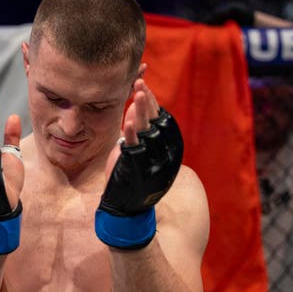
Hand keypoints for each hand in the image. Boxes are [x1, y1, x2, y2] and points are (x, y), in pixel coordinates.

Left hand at [101, 74, 183, 215]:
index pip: (160, 119)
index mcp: (166, 148)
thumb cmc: (130, 176)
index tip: (143, 87)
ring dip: (141, 110)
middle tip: (139, 84)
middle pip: (156, 121)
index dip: (152, 102)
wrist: (127, 207)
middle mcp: (162, 152)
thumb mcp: (137, 151)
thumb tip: (134, 109)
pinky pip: (135, 145)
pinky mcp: (137, 165)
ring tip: (137, 93)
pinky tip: (126, 119)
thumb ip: (137, 132)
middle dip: (147, 102)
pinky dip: (131, 132)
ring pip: (147, 129)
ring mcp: (151, 159)